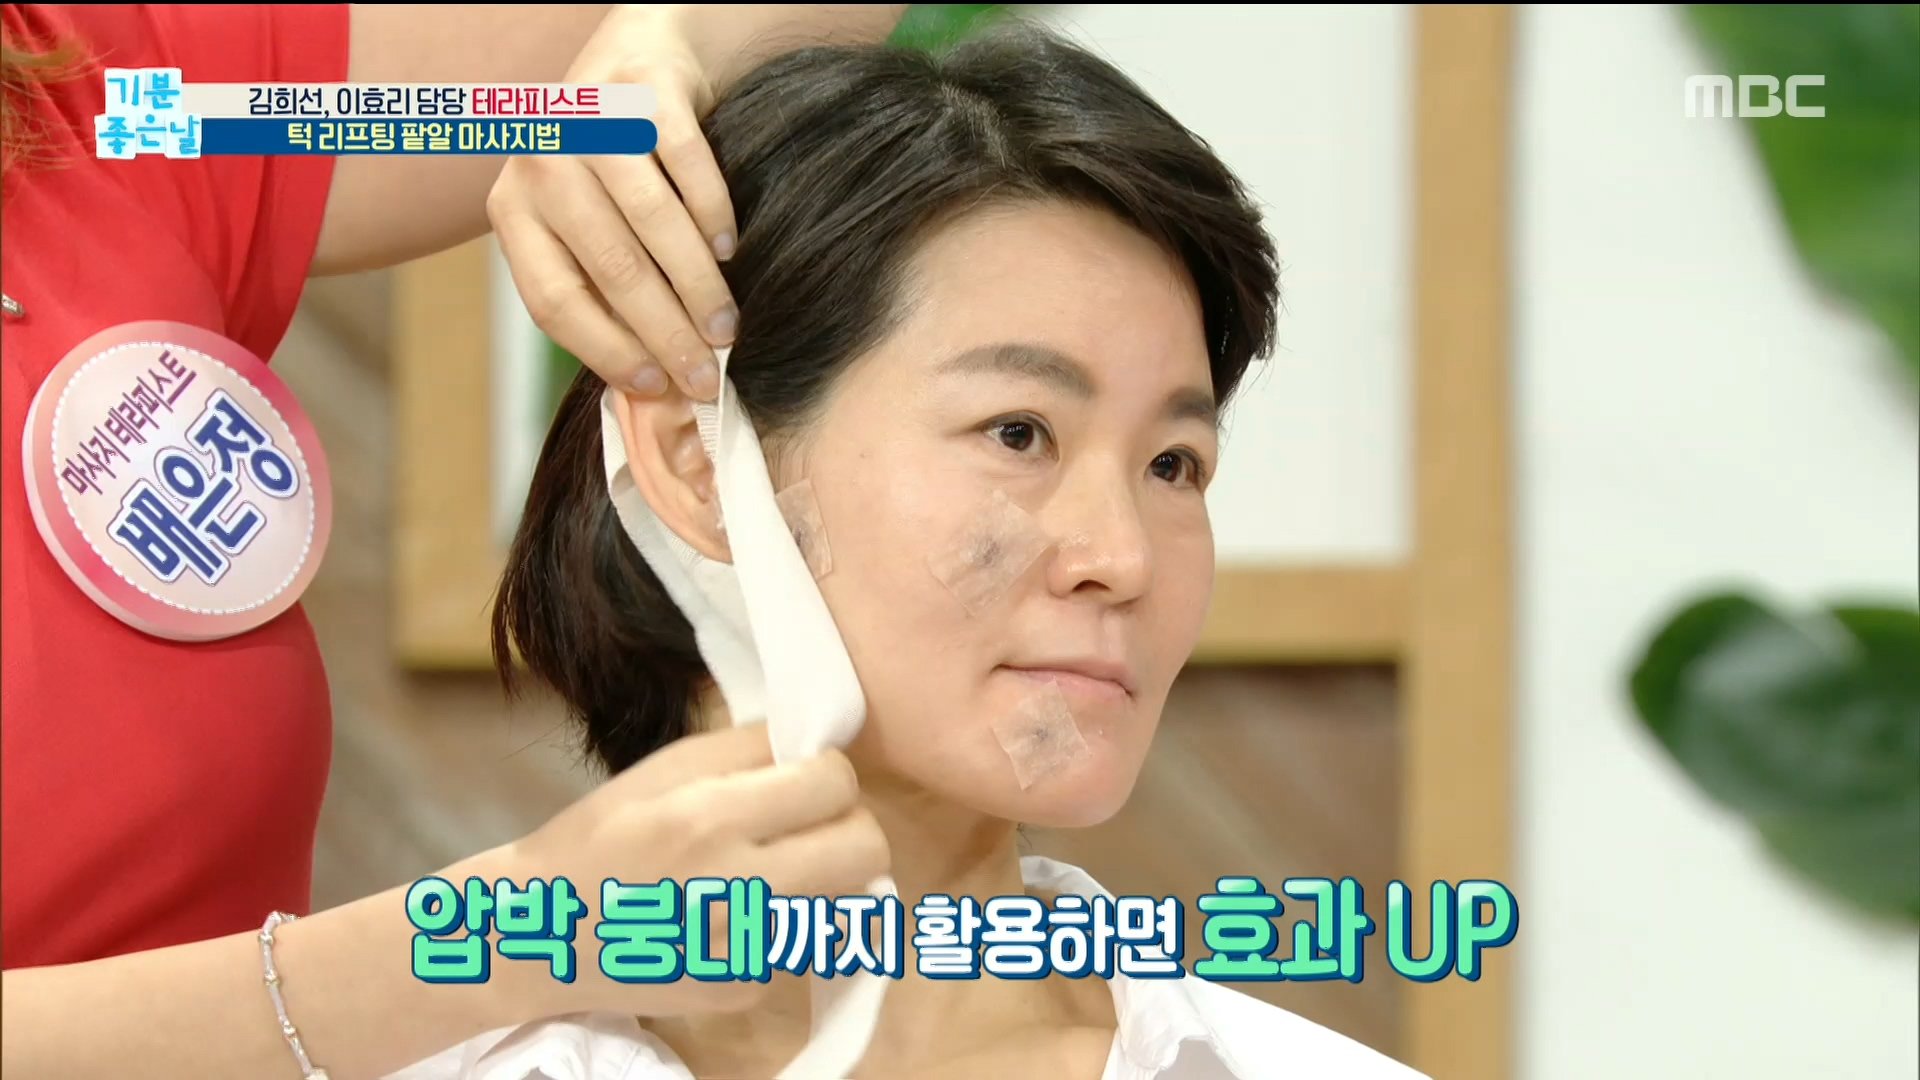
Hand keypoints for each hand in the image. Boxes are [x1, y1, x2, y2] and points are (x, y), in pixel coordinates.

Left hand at [488, 5, 737, 401]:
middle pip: (610, 268)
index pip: (553, 300)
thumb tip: (652, 389)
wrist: (640, 54)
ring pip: (651, 223)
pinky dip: (714, 215)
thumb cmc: (615, 167)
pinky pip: (689, 166)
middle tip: (707, 376)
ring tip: (728, 329)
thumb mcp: (584, 223)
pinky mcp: (644, 89)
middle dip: (665, 333)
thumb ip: (601, 289)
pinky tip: (731, 250)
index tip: (655, 386)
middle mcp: (541, 162)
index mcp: (512, 209)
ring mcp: (591, 121)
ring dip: (697, 287)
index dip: (606, 351)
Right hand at [495, 723, 890, 1019]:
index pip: (834, 782)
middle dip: (850, 824)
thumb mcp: (663, 770)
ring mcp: (745, 951)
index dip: (828, 770)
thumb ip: (748, 749)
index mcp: (710, 819)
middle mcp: (737, 890)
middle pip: (868, 849)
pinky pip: (800, 940)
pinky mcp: (744, 990)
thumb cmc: (597, 837)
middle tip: (810, 820)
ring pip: (844, 897)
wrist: (538, 934)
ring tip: (768, 867)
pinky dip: (782, 921)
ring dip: (821, 876)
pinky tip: (732, 913)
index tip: (806, 774)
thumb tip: (821, 740)